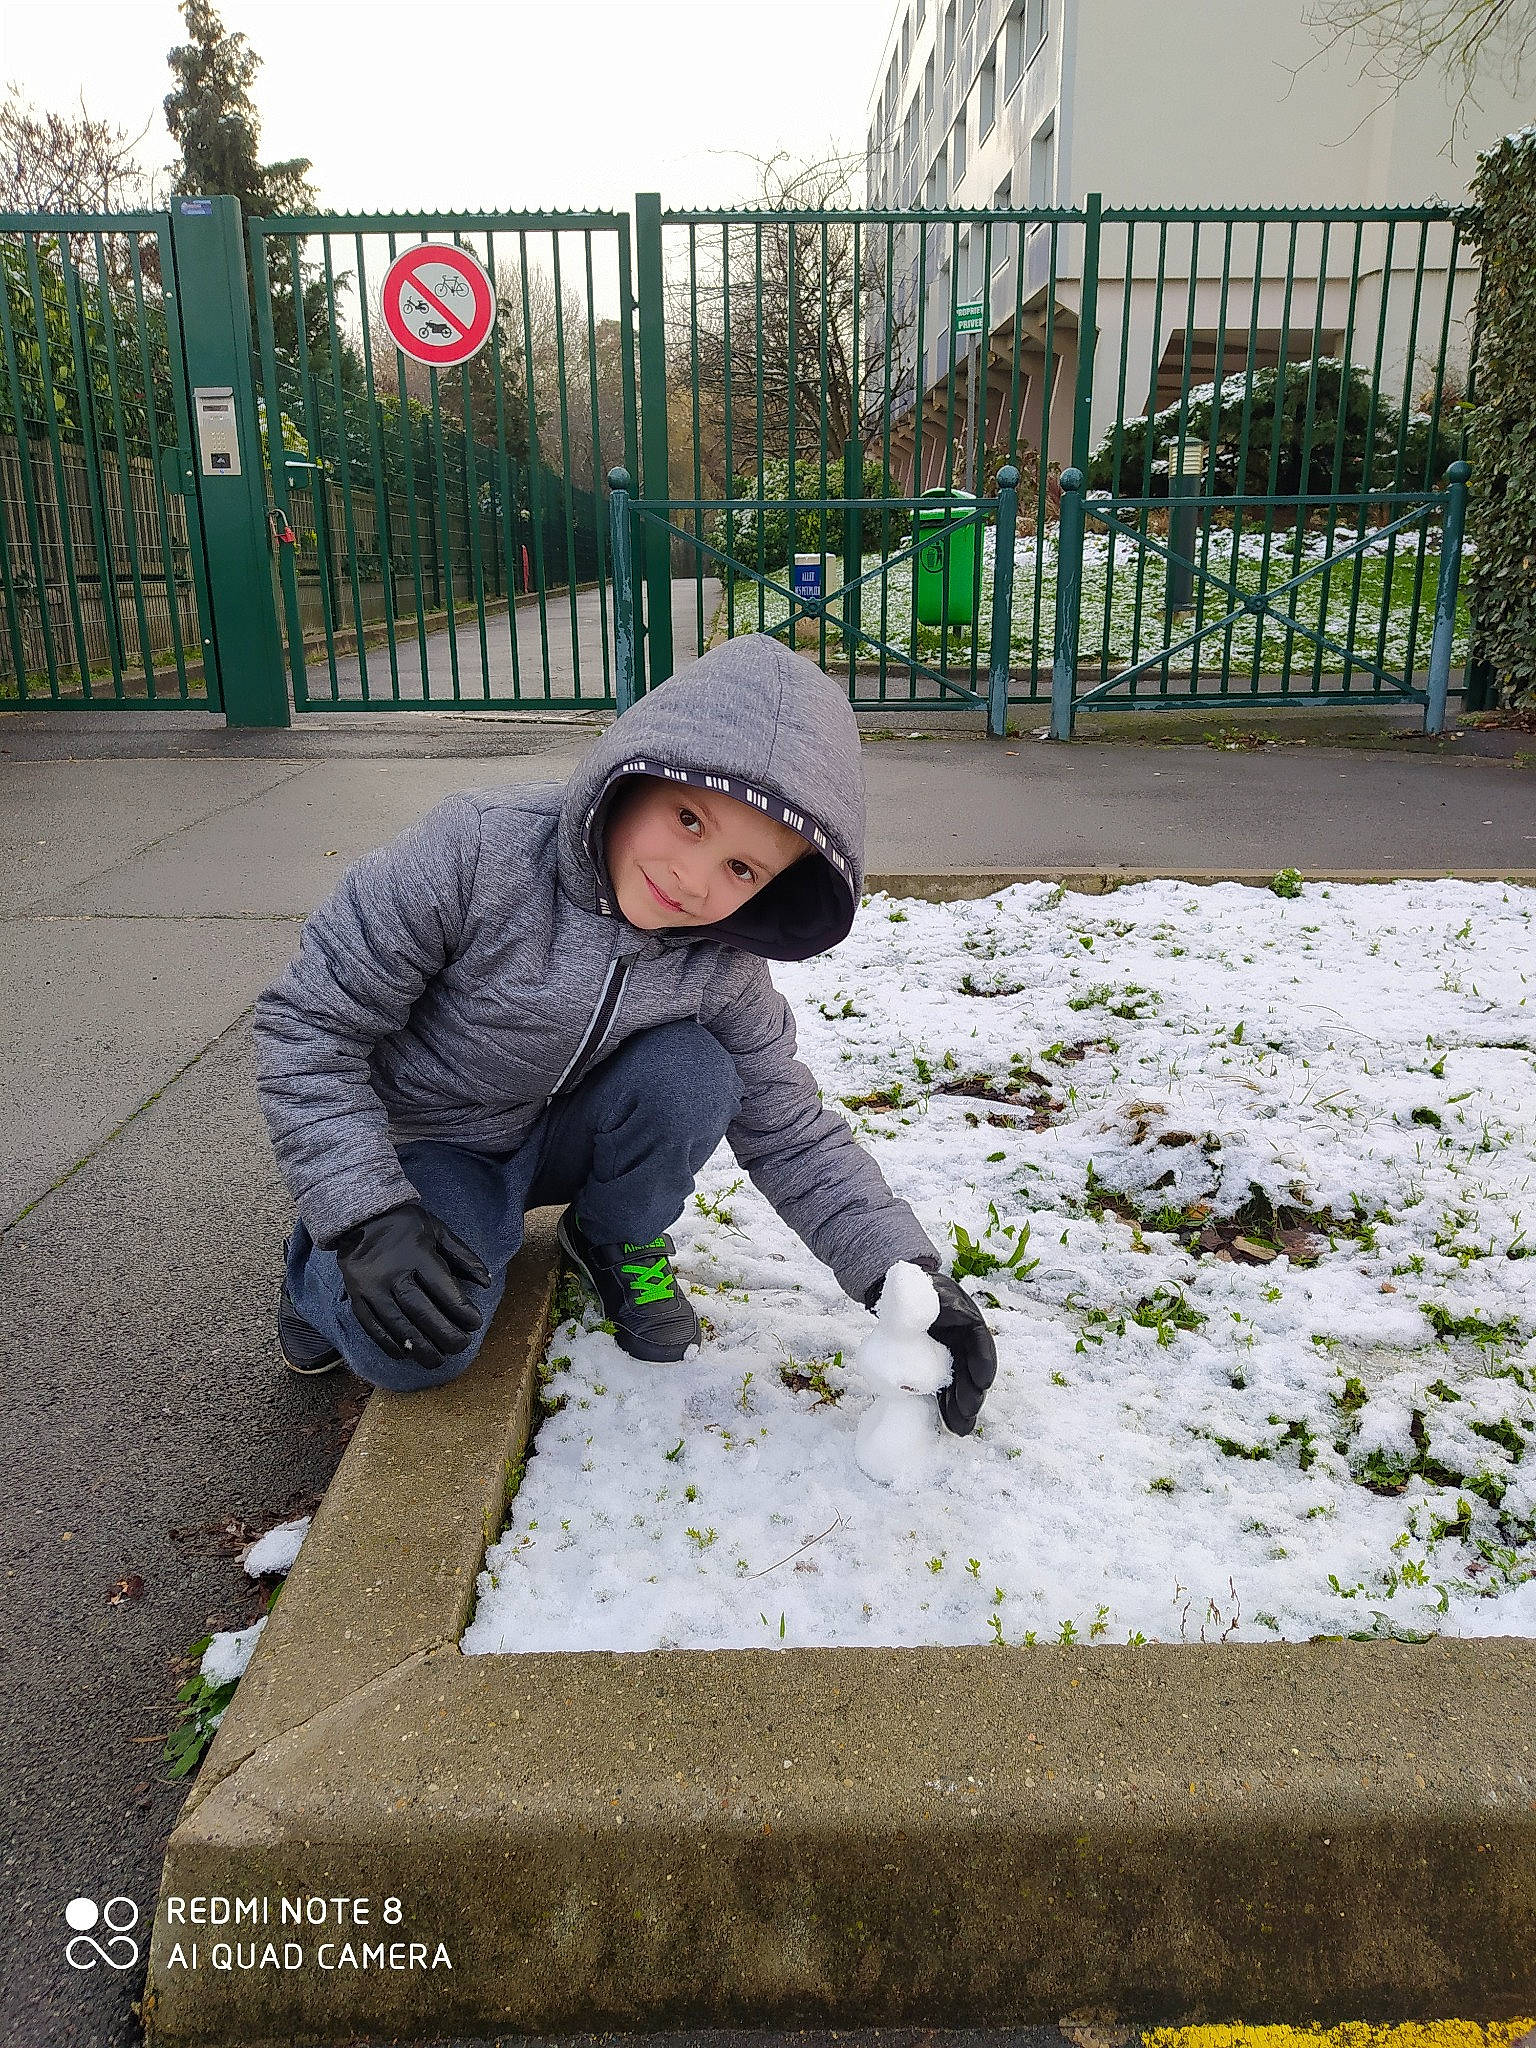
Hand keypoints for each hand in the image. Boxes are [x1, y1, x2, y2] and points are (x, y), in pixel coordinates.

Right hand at [334, 1203, 491, 1368]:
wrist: (360, 1217)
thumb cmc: (406, 1226)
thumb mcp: (438, 1231)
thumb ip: (463, 1256)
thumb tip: (486, 1283)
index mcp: (417, 1255)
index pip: (443, 1289)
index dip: (461, 1310)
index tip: (475, 1323)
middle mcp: (393, 1274)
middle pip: (421, 1311)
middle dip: (444, 1334)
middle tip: (460, 1347)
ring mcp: (372, 1288)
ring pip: (397, 1325)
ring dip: (419, 1347)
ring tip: (437, 1361)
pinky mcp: (356, 1297)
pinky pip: (372, 1326)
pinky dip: (389, 1344)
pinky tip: (405, 1355)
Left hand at [864, 1262, 997, 1435]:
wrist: (903, 1299)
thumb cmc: (917, 1291)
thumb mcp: (926, 1288)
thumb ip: (932, 1297)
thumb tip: (939, 1306)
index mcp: (966, 1319)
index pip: (980, 1341)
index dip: (983, 1361)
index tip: (983, 1380)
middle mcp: (965, 1340)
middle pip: (973, 1368)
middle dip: (973, 1392)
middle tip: (968, 1412)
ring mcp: (953, 1355)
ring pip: (962, 1384)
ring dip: (962, 1407)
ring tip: (960, 1429)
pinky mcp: (939, 1369)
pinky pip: (946, 1388)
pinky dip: (947, 1406)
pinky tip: (949, 1424)